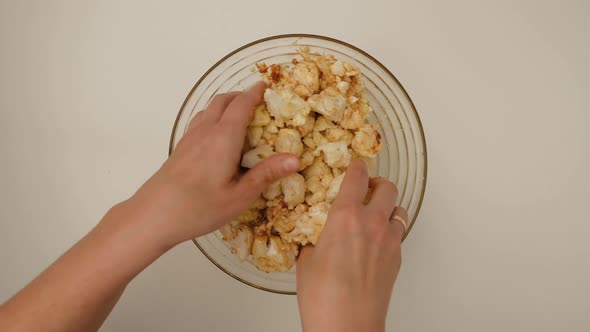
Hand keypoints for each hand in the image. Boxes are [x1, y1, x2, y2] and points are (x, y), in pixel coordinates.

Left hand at [127, 82, 299, 246]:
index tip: (267, 85)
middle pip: (223, 101)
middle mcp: (206, 131)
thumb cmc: (199, 207)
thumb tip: (296, 159)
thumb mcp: (240, 196)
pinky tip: (216, 135)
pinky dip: (213, 116)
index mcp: (224, 137)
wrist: (153, 215)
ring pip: (208, 109)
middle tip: (257, 100)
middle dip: (241, 95)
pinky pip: (199, 121)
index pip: (242, 104)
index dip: (255, 93)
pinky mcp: (180, 148)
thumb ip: (266, 174)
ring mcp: (189, 138)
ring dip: (225, 104)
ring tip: (239, 114)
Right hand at [296, 160, 407, 331]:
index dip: (356, 166)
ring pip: (399, 209)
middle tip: (365, 187)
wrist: (346, 326)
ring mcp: (389, 240)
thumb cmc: (323, 297)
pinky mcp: (397, 258)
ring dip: (387, 206)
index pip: (357, 176)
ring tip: (374, 214)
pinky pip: (398, 233)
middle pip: (387, 186)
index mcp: (345, 216)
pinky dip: (389, 230)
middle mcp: (372, 222)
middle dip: (376, 182)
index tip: (354, 165)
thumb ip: (315, 237)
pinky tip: (375, 241)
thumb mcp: (307, 259)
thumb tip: (316, 234)